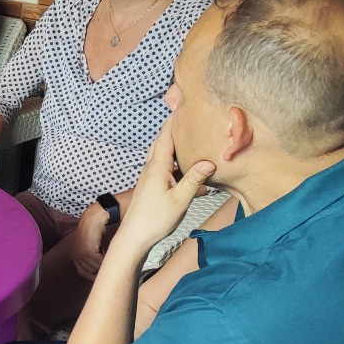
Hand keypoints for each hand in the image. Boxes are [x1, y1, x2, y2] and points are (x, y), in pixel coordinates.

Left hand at [71, 202, 110, 279]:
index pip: (82, 273)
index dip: (92, 276)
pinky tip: (104, 250)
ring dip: (102, 262)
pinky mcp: (87, 251)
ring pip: (95, 267)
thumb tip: (99, 269)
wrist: (94, 218)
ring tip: (104, 251)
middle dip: (99, 267)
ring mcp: (80, 254)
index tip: (100, 277)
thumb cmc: (94, 231)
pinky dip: (104, 258)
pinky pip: (98, 262)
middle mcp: (75, 256)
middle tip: (104, 258)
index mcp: (74, 255)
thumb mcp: (90, 245)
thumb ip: (91, 257)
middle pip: (90, 271)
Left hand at [112, 122, 213, 261]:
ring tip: (191, 140)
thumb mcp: (180, 200)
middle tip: (188, 118)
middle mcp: (151, 169)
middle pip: (163, 143)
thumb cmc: (155, 220)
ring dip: (175, 147)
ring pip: (163, 156)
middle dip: (174, 130)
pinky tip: (188, 170)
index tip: (183, 105)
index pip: (166, 136)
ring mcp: (149, 178)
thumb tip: (210, 161)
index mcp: (157, 167)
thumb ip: (194, 180)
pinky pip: (165, 169)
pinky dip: (175, 164)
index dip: (174, 120)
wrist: (133, 239)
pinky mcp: (151, 187)